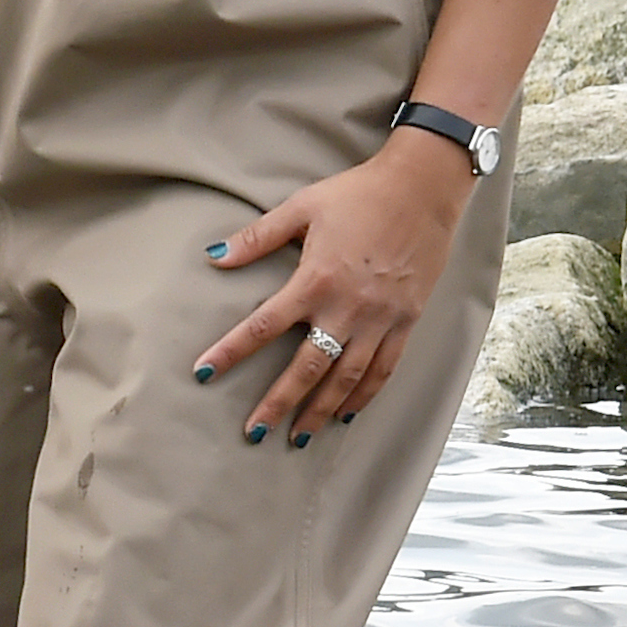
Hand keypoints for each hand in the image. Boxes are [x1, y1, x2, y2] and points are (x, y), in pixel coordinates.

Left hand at [192, 134, 480, 445]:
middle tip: (255, 433)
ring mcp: (380, 319)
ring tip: (300, 437)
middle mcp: (348, 308)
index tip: (204, 373)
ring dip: (322, 410)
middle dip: (279, 404)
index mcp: (315, 281)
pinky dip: (365, 395)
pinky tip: (348, 412)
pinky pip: (384, 368)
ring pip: (347, 378)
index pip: (262, 326)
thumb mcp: (301, 208)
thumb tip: (214, 257)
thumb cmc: (358, 194)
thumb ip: (258, 237)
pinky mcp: (406, 321)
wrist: (422, 189)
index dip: (231, 352)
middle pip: (307, 368)